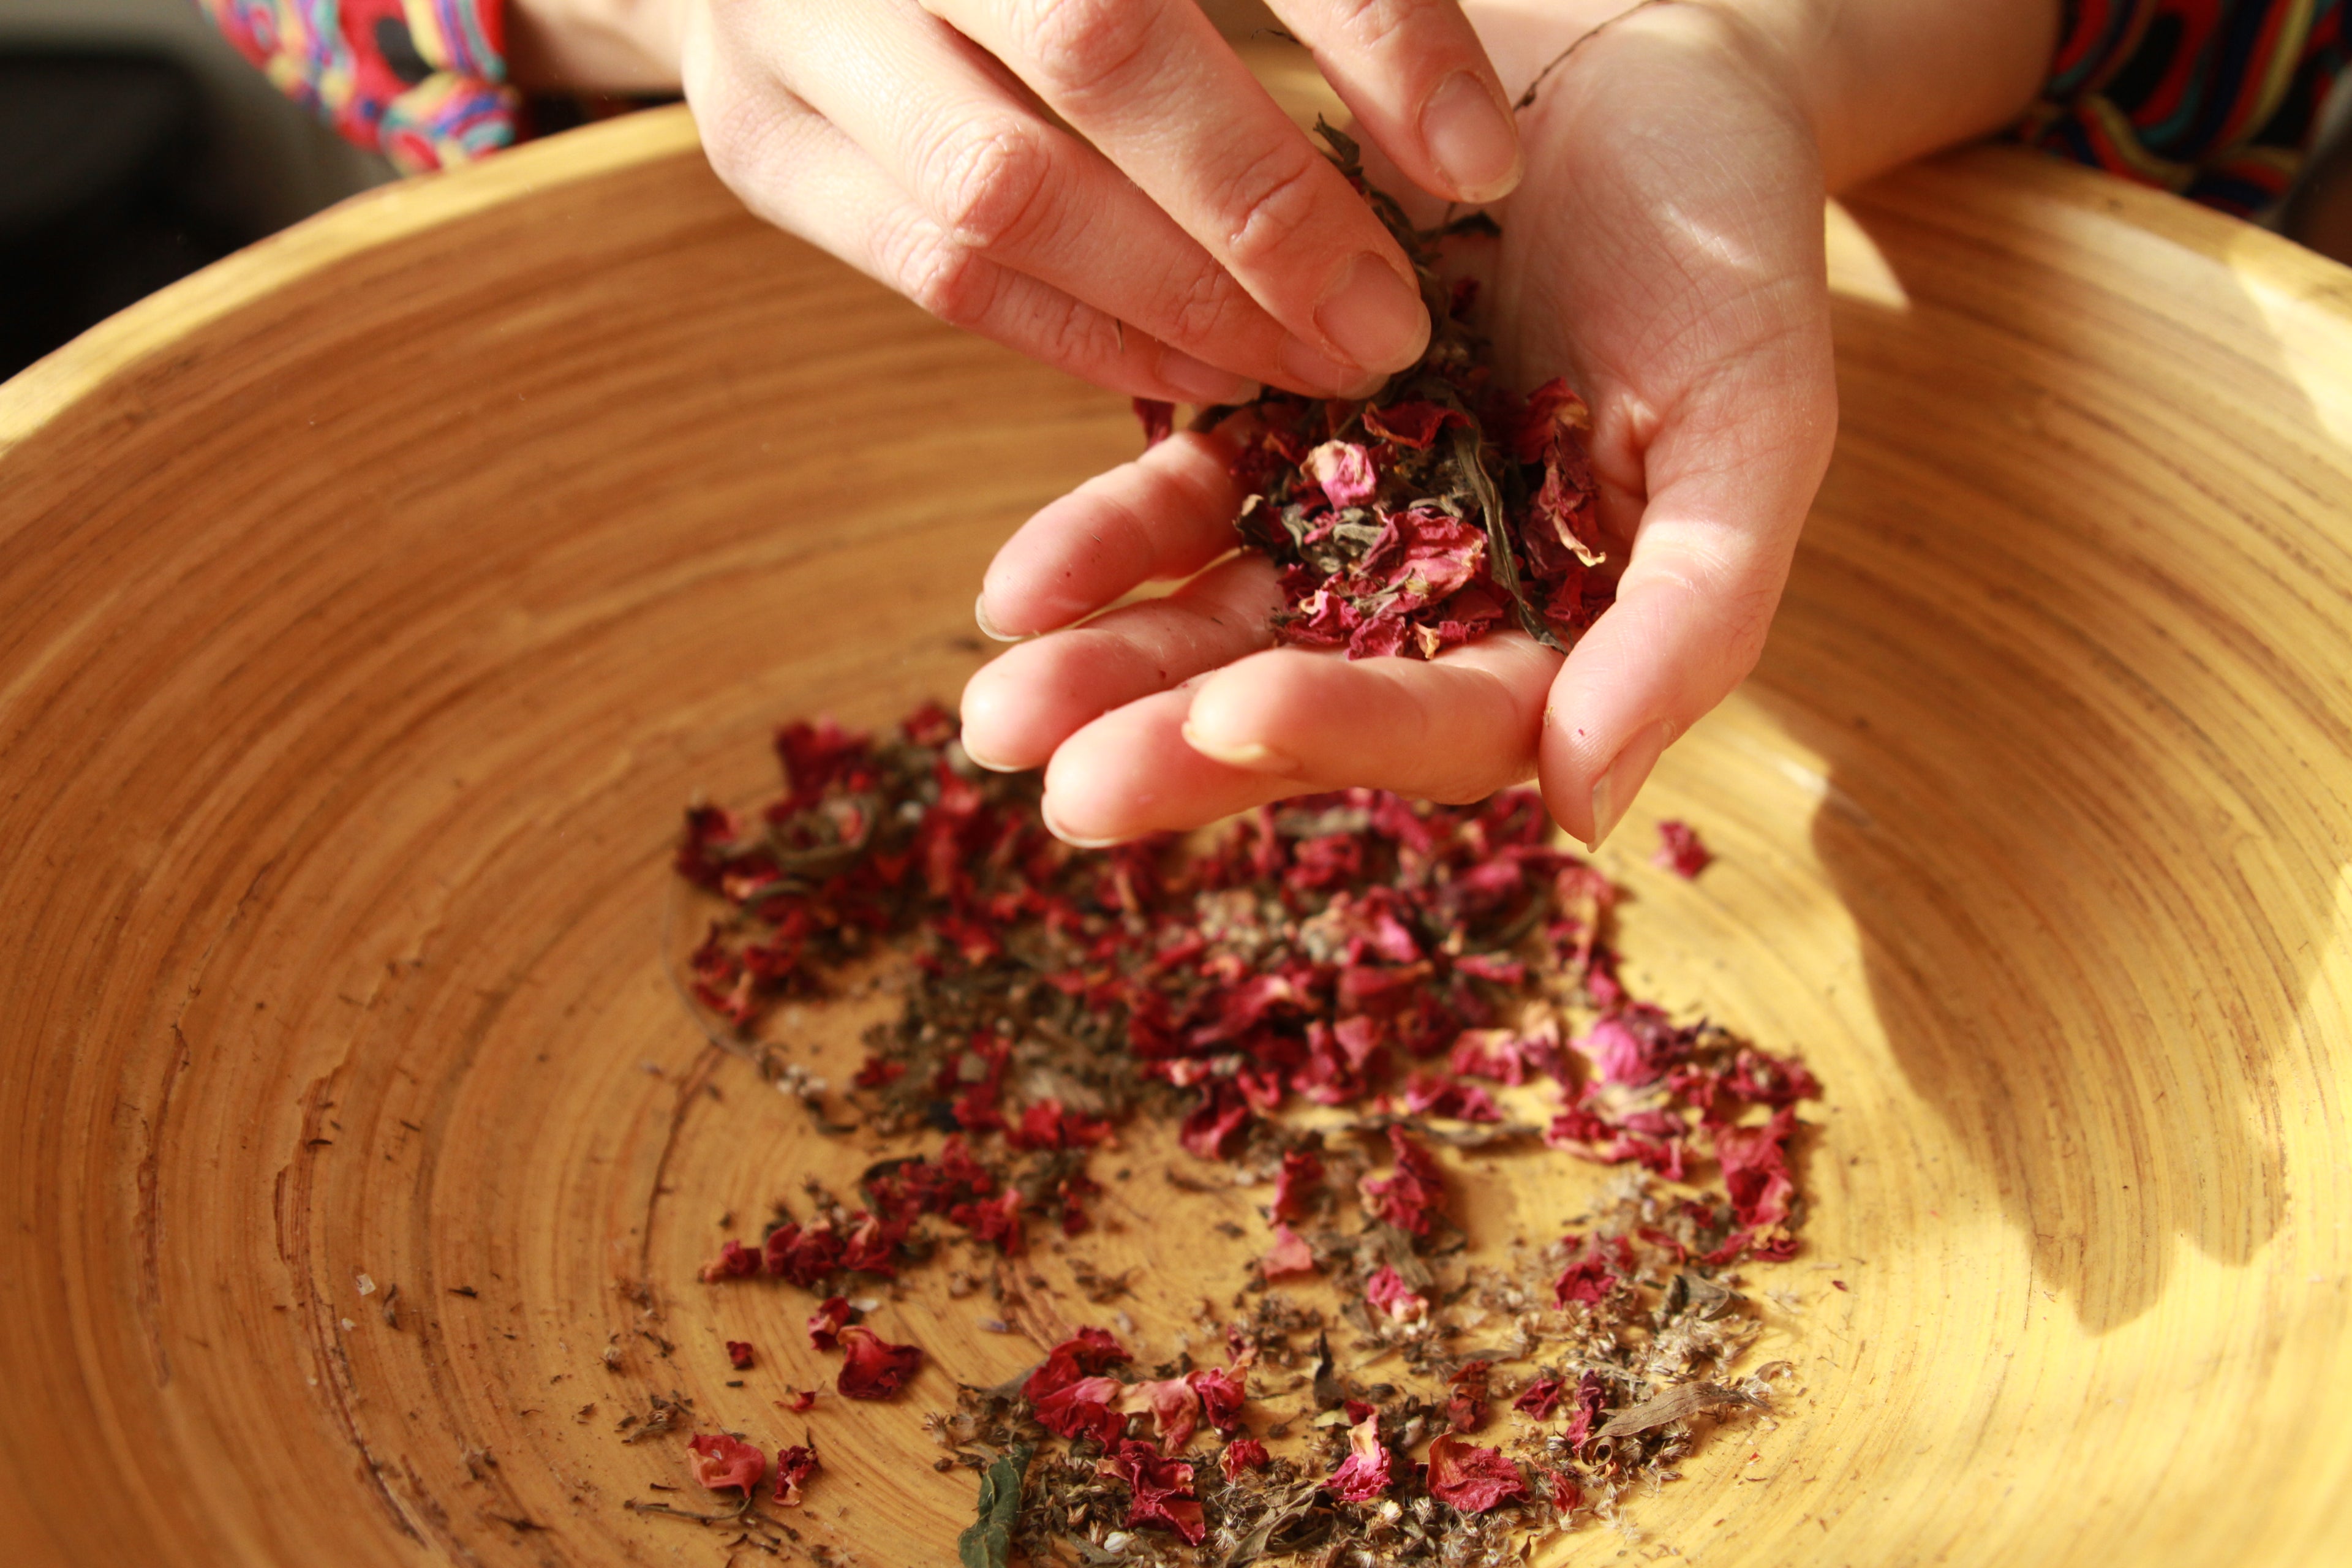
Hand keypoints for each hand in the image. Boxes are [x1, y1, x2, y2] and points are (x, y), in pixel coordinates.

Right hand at [657, 0, 1527, 401]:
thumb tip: (1463, 153)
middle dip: (1266, 210)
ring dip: (1179, 302)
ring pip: (1002, 189)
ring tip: (1306, 363)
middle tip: (1389, 324)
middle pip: (1098, 46)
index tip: (1481, 167)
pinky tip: (1197, 368)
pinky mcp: (764, 138)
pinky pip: (937, 273)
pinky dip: (1083, 337)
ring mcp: (796, 17)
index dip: (1376, 34)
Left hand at [960, 0, 2055, 846]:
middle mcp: (1439, 598)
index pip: (1454, 721)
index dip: (1347, 730)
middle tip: (1063, 791)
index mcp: (1562, 627)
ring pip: (1218, 619)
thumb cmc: (1728, 245)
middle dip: (1183, 747)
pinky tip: (1016, 587)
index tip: (1234, 717)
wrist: (1640, 78)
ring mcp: (1344, 517)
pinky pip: (1173, 503)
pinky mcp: (1268, 426)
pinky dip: (1098, 546)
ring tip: (999, 710)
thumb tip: (1588, 813)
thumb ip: (1693, 616)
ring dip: (1113, 669)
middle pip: (1308, 700)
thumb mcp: (1751, 423)